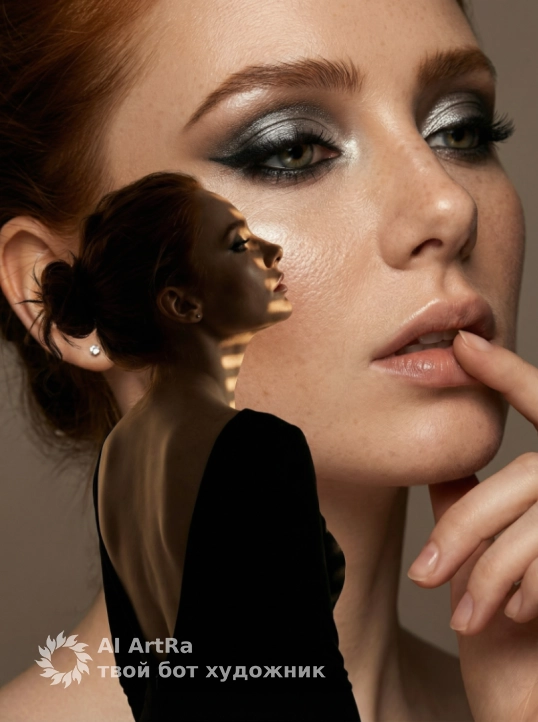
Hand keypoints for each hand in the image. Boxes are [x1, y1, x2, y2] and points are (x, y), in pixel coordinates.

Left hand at [407, 331, 537, 721]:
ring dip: (489, 573)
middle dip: (466, 529)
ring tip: (466, 617)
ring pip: (532, 523)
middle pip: (523, 479)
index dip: (508, 375)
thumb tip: (446, 473)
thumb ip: (477, 508)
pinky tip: (519, 620)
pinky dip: (526, 589)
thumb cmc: (517, 642)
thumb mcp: (490, 563)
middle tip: (423, 577)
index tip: (463, 344)